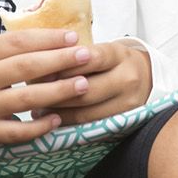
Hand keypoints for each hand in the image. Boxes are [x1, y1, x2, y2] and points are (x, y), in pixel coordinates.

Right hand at [0, 29, 92, 145]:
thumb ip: (12, 49)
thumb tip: (57, 41)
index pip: (18, 42)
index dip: (48, 38)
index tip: (74, 37)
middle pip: (25, 67)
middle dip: (60, 61)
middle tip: (86, 56)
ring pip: (25, 99)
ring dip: (58, 92)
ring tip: (82, 84)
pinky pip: (17, 132)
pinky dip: (39, 126)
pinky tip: (58, 119)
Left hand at [33, 39, 153, 127]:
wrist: (144, 78)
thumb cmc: (111, 63)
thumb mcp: (99, 51)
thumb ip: (73, 56)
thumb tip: (37, 67)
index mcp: (119, 55)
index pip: (90, 58)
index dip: (63, 65)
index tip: (40, 69)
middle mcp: (127, 78)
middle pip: (86, 89)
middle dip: (56, 91)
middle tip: (32, 92)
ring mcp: (128, 103)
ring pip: (86, 111)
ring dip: (57, 111)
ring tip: (36, 108)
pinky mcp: (123, 121)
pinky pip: (89, 126)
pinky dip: (67, 123)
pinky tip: (51, 119)